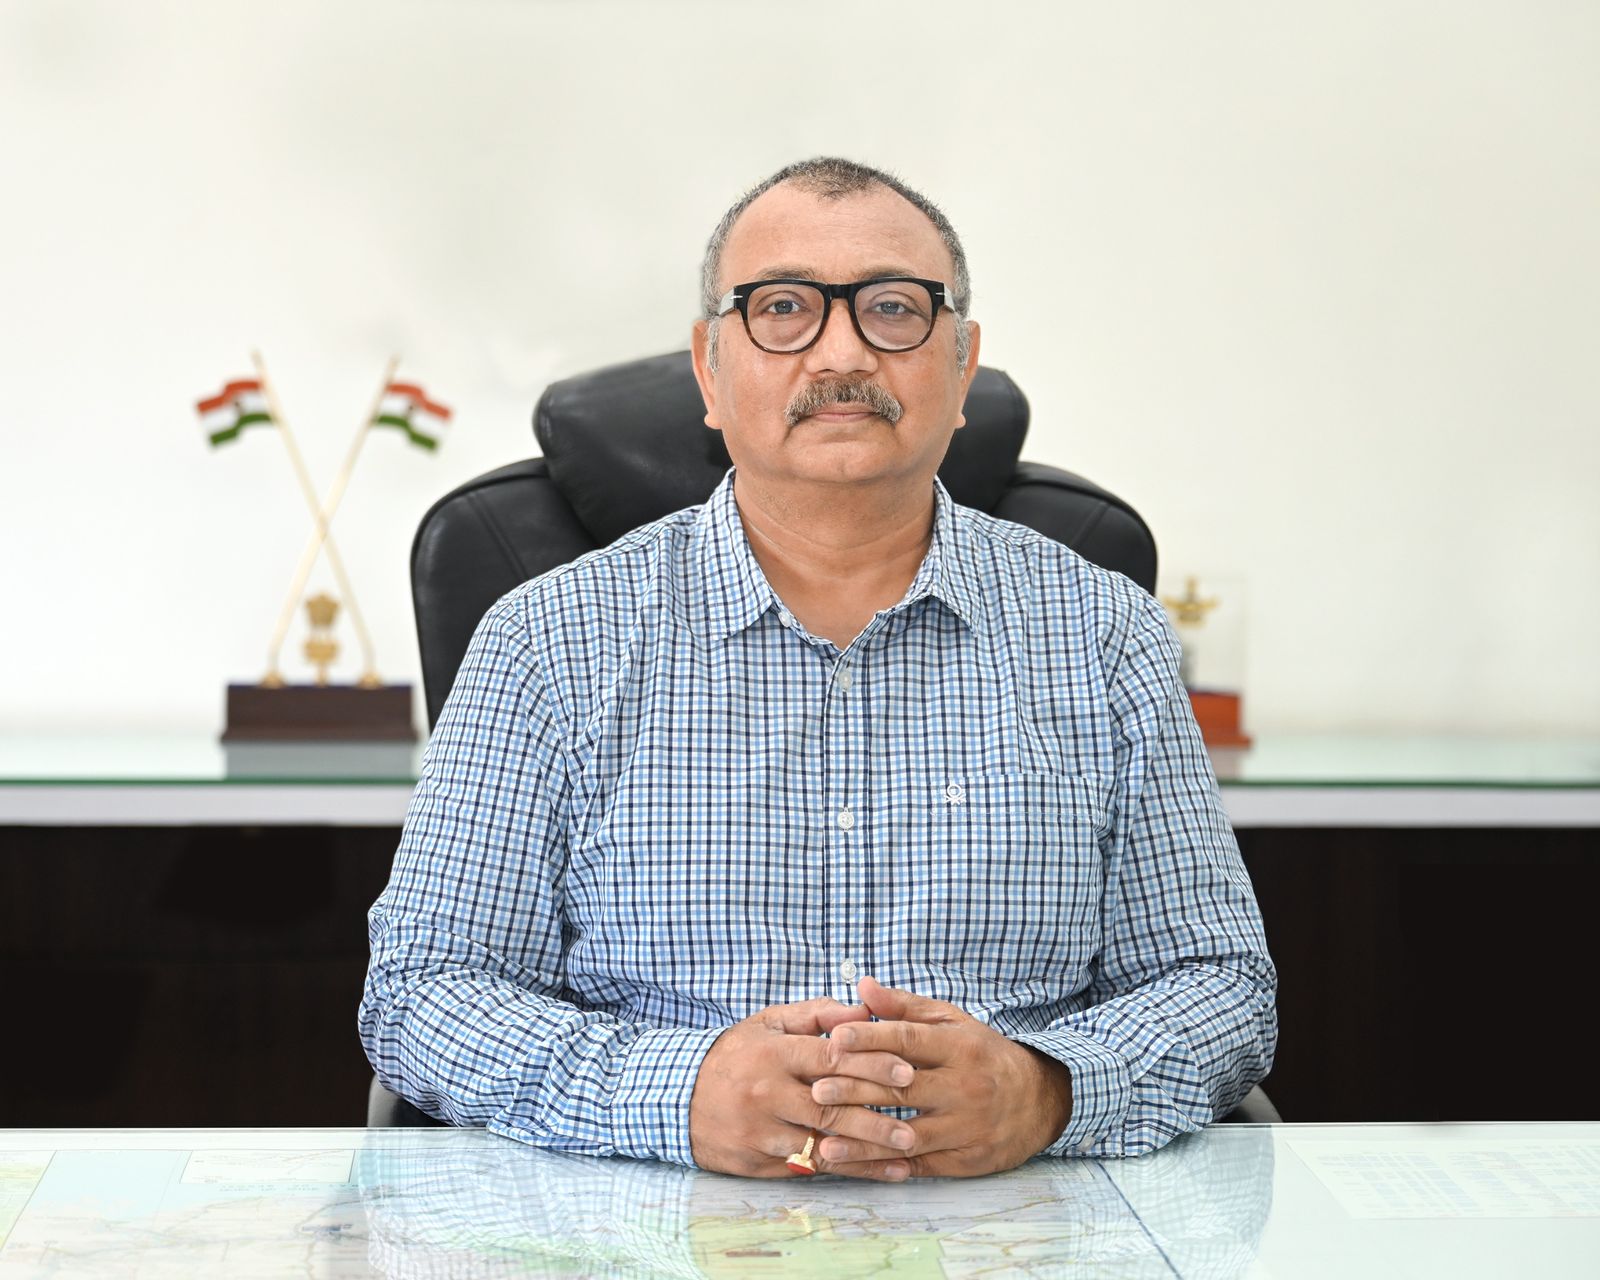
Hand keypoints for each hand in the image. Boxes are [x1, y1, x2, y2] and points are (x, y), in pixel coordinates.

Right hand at [688, 995, 920, 1178]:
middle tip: (916, 1121)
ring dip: (867, 1149)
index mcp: (773, 1054)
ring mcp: (761, 1132)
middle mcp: (767, 1094)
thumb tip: (861, 1010)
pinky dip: (846, 1169)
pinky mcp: (758, 1163)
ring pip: (822, 1143)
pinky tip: (879, 1170)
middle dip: (877, 1115)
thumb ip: (816, 1015)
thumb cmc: (736, 1055)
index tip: (907, 1070)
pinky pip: (809, 1168)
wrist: (678, 1097)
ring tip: (906, 1149)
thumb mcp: (769, 1024)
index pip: (830, 1059)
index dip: (871, 1064)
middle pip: (830, 1107)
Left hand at [809, 976, 1073, 1178]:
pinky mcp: (966, 1160)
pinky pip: (920, 1166)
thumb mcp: (952, 1022)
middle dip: (857, 1089)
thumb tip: (862, 985)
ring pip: (908, 1135)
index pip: (909, 1040)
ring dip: (864, 1139)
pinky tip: (856, 1166)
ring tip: (825, 1140)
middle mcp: (965, 1087)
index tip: (834, 1038)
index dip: (870, 1038)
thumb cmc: (983, 1055)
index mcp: (960, 1047)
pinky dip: (885, 1167)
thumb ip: (904, 1006)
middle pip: (904, 1088)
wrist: (1039, 1101)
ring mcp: (966, 1127)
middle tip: (817, 1090)